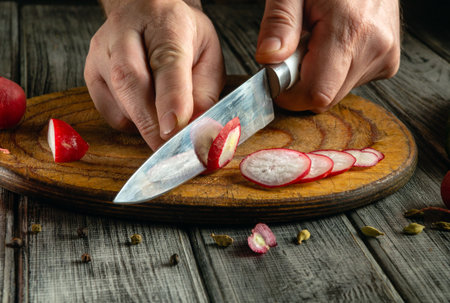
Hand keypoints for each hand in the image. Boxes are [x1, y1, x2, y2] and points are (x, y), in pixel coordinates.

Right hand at [84, 0, 224, 149]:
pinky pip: (109, 111)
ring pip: (118, 100)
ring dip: (144, 123)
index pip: (167, 62)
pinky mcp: (90, 73)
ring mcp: (102, 53)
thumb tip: (196, 130)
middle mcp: (125, 34)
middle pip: (130, 82)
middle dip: (151, 124)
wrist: (147, 12)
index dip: (171, 98)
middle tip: (170, 150)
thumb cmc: (181, 36)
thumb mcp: (208, 55)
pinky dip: (130, 121)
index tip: (175, 129)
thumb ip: (205, 92)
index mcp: (166, 24)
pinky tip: (144, 110)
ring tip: (164, 121)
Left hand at [255, 0, 399, 111]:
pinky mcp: (388, 61)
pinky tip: (334, 46)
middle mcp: (374, 47)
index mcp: (350, 29)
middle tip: (296, 51)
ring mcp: (385, 56)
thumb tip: (268, 58)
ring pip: (337, 92)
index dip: (290, 94)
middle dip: (302, 84)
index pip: (316, 93)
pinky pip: (351, 82)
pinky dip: (335, 72)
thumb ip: (280, 23)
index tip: (276, 79)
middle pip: (325, 97)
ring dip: (318, 77)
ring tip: (317, 41)